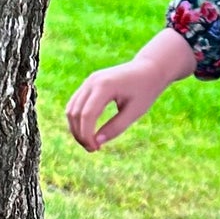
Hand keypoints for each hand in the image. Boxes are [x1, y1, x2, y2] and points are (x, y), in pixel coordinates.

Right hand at [65, 29, 196, 151]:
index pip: (87, 115)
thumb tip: (97, 141)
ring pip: (71, 109)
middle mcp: (92, 81)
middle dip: (80, 134)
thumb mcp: (135, 112)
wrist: (149, 69)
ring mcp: (88, 81)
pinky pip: (76, 104)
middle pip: (75, 112)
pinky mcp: (89, 84)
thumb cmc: (145, 90)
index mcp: (105, 86)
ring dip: (76, 128)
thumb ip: (116, 126)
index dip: (87, 135)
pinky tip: (89, 132)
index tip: (95, 149)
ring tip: (90, 143)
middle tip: (93, 149)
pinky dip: (78, 119)